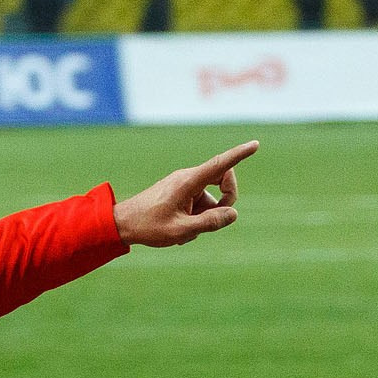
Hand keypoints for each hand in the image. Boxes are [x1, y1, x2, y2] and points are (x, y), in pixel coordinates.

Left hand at [113, 141, 258, 246]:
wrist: (122, 223)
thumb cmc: (149, 226)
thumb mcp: (182, 230)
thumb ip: (209, 223)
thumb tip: (232, 214)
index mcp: (189, 181)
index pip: (220, 165)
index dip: (240, 154)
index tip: (255, 145)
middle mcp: (188, 178)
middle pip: (222, 181)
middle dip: (225, 202)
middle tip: (212, 222)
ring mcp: (184, 184)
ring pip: (210, 199)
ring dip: (205, 217)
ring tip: (184, 232)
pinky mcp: (180, 192)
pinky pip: (199, 204)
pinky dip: (196, 218)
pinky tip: (180, 231)